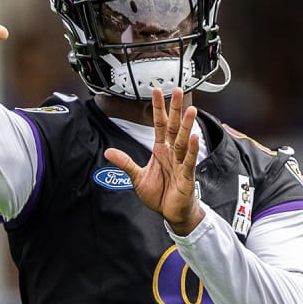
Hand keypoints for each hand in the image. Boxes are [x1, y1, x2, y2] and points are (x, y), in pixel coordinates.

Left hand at [104, 88, 204, 234]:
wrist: (171, 213)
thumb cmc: (159, 194)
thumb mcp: (137, 177)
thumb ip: (125, 162)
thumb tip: (108, 152)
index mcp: (161, 150)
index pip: (159, 124)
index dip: (158, 108)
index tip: (157, 91)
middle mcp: (172, 152)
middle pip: (174, 126)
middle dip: (175, 109)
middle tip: (179, 90)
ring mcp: (180, 162)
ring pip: (183, 140)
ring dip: (186, 125)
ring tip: (190, 109)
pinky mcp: (186, 175)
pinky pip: (189, 160)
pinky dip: (191, 149)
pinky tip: (194, 137)